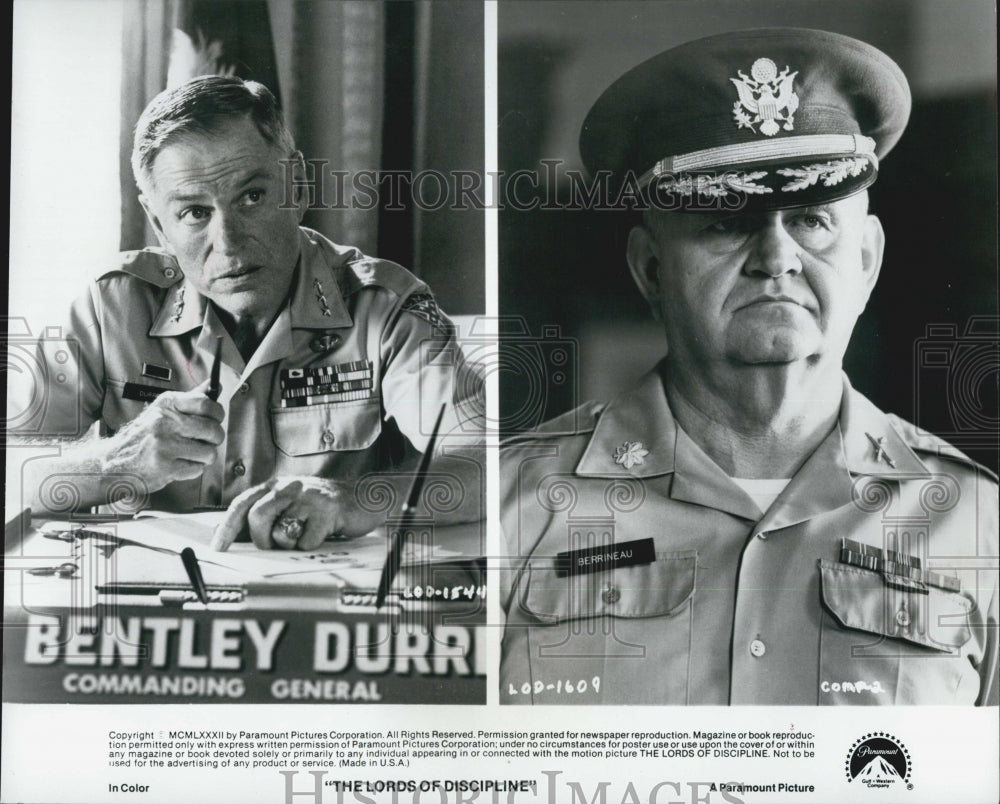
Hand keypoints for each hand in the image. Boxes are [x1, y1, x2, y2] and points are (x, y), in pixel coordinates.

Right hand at [101, 382, 224, 491]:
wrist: (114, 461)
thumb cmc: (143, 435)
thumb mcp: (163, 410)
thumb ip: (190, 399)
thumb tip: (215, 385)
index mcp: (167, 405)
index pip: (206, 403)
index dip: (217, 414)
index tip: (216, 419)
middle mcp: (164, 422)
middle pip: (213, 430)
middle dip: (215, 439)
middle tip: (206, 441)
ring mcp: (164, 445)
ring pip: (209, 452)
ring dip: (203, 457)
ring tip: (188, 454)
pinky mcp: (165, 467)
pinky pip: (197, 469)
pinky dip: (192, 469)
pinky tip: (178, 464)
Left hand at [211, 476, 381, 550]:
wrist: (364, 497)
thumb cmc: (323, 507)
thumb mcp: (291, 504)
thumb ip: (265, 517)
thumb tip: (233, 536)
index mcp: (275, 485)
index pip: (242, 503)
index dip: (227, 527)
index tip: (218, 548)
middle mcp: (290, 487)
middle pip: (257, 516)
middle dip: (262, 540)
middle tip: (276, 546)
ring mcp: (309, 497)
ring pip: (282, 532)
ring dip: (289, 544)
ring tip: (303, 537)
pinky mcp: (328, 511)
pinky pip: (307, 542)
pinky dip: (311, 546)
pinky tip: (321, 535)